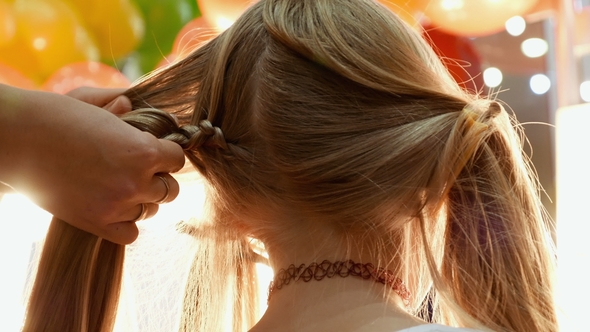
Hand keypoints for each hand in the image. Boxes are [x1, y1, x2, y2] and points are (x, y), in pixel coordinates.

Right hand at [0, 85, 184, 243]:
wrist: (16, 139)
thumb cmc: (53, 115)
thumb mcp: (93, 103)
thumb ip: (120, 105)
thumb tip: (132, 104)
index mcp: (144, 150)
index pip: (177, 159)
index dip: (166, 153)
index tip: (153, 150)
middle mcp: (136, 181)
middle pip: (170, 189)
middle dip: (158, 178)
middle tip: (138, 169)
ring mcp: (117, 205)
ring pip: (152, 210)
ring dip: (143, 199)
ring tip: (121, 186)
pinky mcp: (96, 223)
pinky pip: (131, 233)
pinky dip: (127, 223)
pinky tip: (113, 207)